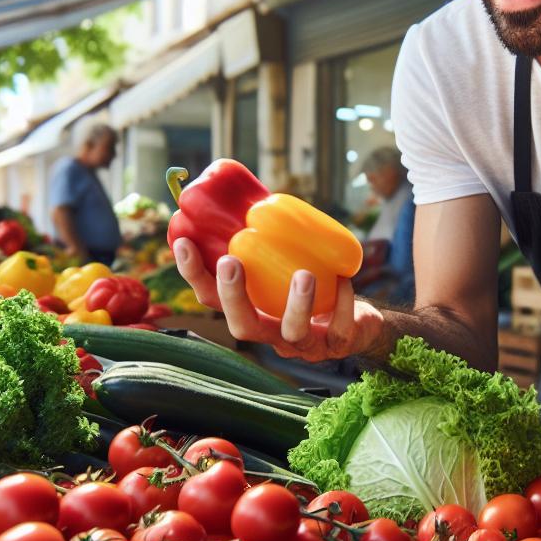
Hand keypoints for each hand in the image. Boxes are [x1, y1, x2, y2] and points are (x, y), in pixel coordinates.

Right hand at [172, 238, 385, 360]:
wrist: (358, 325)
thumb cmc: (315, 287)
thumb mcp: (287, 265)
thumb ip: (267, 241)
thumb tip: (247, 196)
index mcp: (252, 312)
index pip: (212, 300)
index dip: (193, 275)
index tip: (182, 241)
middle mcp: (272, 334)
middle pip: (242, 327)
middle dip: (233, 296)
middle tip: (231, 261)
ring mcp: (304, 345)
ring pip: (293, 335)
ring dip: (297, 304)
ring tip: (303, 274)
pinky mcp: (336, 345)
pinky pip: (339, 329)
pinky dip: (343, 303)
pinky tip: (343, 279)